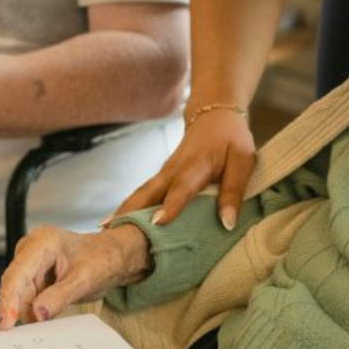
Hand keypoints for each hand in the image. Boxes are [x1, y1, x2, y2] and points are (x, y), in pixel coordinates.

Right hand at [0, 224, 151, 329]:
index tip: (7, 324)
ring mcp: (29, 262)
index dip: (9, 300)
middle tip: (36, 330)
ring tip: (54, 312)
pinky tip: (48, 312)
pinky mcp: (32, 274)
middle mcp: (30, 249)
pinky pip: (27, 298)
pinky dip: (35, 309)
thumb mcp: (85, 280)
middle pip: (16, 287)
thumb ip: (60, 297)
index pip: (17, 274)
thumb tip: (37, 314)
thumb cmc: (102, 260)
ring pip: (20, 296)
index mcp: (42, 242)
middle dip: (23, 310)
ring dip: (31, 311)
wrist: (112, 257)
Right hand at [110, 109, 253, 229]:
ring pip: (141, 193)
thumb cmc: (231, 140)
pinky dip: (129, 208)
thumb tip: (227, 224)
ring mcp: (163, 173)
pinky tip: (116, 224)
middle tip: (112, 232)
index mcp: (196, 165)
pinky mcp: (160, 178)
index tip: (157, 223)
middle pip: (149, 191)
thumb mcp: (244, 161)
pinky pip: (143, 194)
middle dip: (130, 212)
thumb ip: (234, 191)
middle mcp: (173, 169)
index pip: (182, 187)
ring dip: (123, 211)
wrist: (214, 116)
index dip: (171, 205)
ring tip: (105, 232)